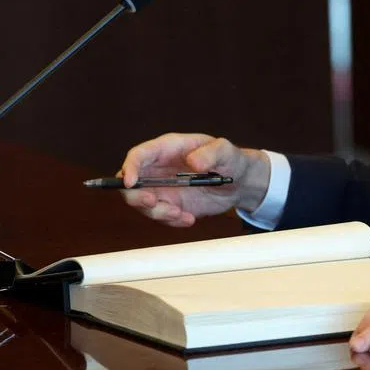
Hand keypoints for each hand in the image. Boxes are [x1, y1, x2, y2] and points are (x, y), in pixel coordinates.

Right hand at [118, 133, 270, 226]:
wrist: (239, 182)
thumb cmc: (230, 160)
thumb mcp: (226, 152)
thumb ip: (211, 153)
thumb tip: (192, 162)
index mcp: (167, 149)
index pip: (138, 155)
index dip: (130, 167)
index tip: (130, 182)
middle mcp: (159, 169)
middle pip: (130, 183)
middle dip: (136, 195)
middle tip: (152, 202)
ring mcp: (163, 189)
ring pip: (143, 204)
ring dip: (158, 212)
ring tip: (182, 214)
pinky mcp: (171, 205)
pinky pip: (161, 217)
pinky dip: (172, 221)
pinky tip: (190, 218)